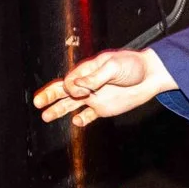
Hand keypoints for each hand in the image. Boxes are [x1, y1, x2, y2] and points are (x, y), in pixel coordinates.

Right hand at [33, 50, 177, 126]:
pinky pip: (88, 115)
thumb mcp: (113, 67)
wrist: (151, 76)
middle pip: (63, 91)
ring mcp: (94, 97)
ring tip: (44, 116)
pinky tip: (76, 121)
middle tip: (36, 102)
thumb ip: (95, 77)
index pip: (70, 81)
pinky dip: (81, 120)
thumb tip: (77, 85)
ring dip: (58, 110)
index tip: (81, 92)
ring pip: (71, 104)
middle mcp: (87, 84)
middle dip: (49, 96)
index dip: (70, 87)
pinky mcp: (103, 108)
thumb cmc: (132, 66)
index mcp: (87, 70)